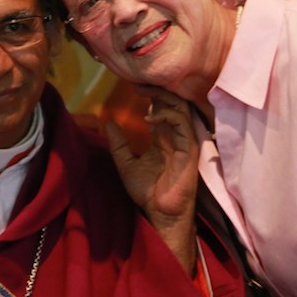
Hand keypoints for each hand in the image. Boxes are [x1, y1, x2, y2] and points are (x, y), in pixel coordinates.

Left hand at [106, 86, 199, 270]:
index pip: (161, 108)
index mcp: (163, 137)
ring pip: (181, 108)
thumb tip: (107, 122)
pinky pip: (183, 124)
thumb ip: (118, 144)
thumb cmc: (147, 191)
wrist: (160, 214)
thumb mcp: (125, 164)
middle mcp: (175, 136)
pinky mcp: (189, 149)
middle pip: (173, 103)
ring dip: (163, 97)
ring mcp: (184, 141)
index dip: (151, 94)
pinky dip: (167, 116)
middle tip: (138, 83)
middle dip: (158, 89)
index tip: (133, 85)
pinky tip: (150, 118)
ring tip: (144, 93)